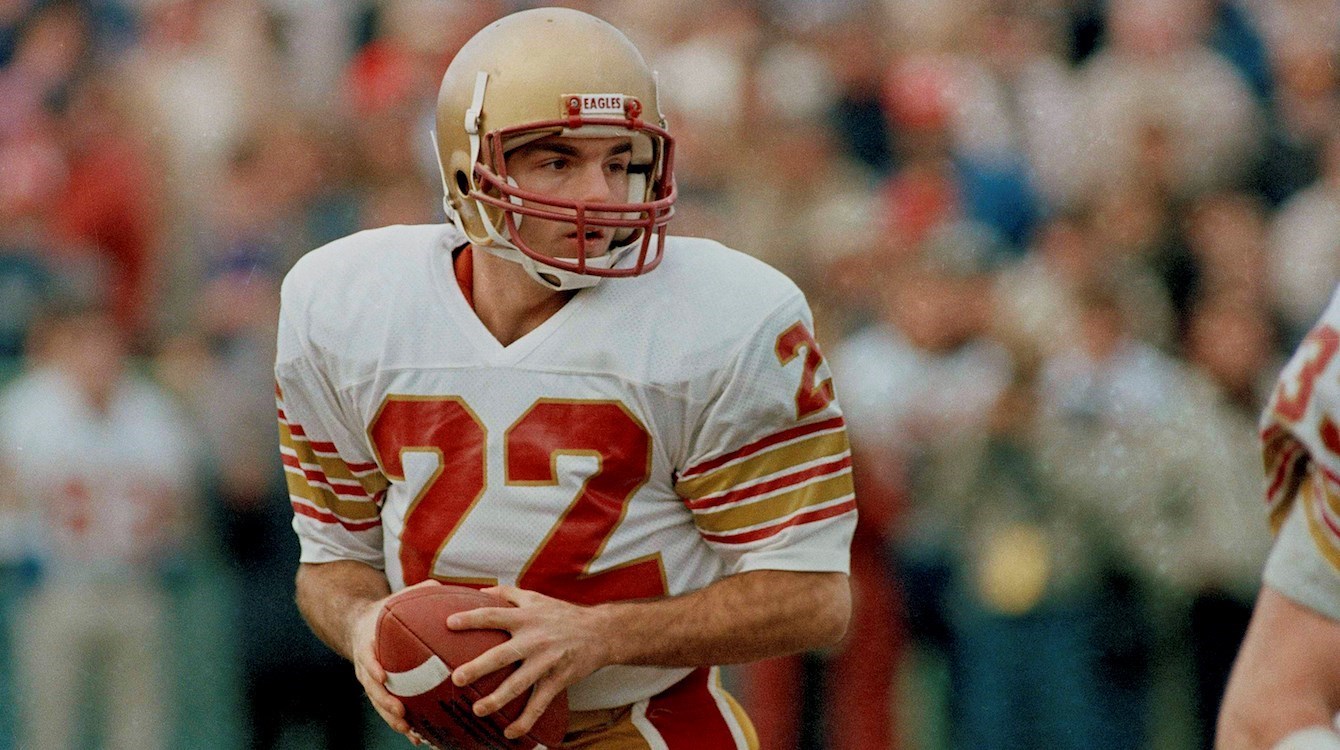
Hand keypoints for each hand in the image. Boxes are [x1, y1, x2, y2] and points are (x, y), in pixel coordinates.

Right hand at [350, 580, 442, 745]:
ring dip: (393, 720)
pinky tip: (421, 738)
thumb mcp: (394, 600)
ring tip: (412, 733)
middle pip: (372, 689)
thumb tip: (439, 584)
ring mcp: (371, 681)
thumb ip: (415, 592)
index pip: (366, 657)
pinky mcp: (380, 692)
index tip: (383, 677)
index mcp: (367, 643)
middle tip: (400, 713)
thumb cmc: (384, 612)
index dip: (372, 668)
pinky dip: (403, 724)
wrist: (360, 626)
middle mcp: (366, 666)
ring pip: (380, 705)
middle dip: (384, 703)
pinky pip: (390, 710)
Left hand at [447, 585, 611, 739]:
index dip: (472, 618)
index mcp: (526, 617)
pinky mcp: (558, 679)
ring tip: (477, 710)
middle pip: (502, 654)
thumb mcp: (536, 598)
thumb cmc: (562, 614)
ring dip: (498, 699)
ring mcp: (547, 661)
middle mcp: (534, 639)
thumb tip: (479, 592)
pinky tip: (509, 733)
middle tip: (456, 678)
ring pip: (520, 684)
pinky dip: (525, 720)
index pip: (494, 615)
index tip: (449, 623)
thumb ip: (508, 593)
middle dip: (479, 667)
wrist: (601, 632)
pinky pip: (539, 704)